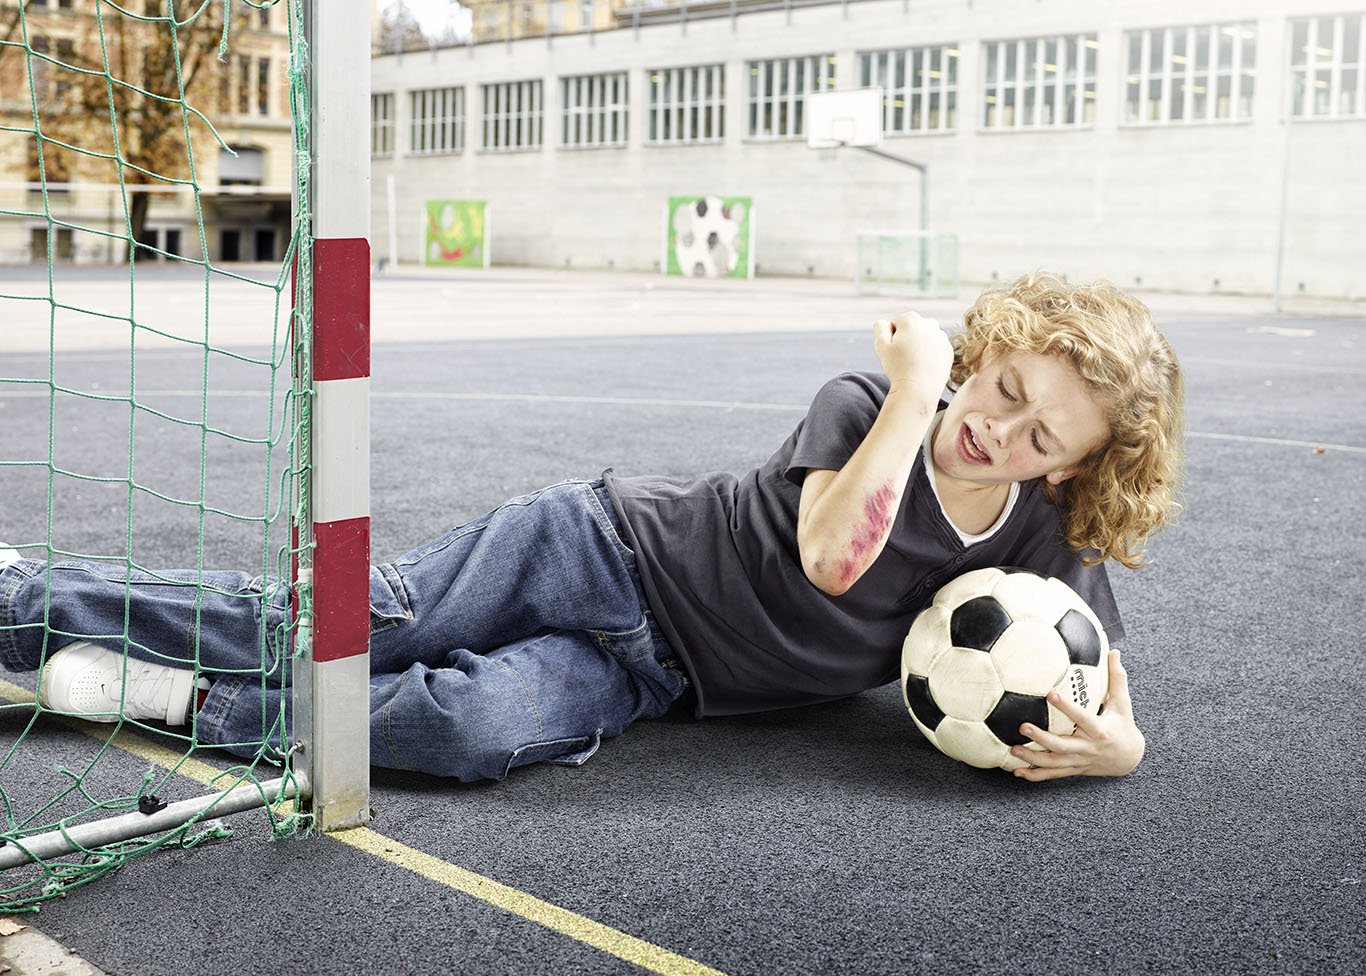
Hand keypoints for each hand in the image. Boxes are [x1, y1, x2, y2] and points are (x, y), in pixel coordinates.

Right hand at [873, 312, 952, 403]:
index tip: (894, 351)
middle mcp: (929, 324)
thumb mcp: (881, 346)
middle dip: (907, 337)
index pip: (897, 322)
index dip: (892, 337)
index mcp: (910, 320)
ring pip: (925, 336)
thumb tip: (885, 322)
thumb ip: (880, 328)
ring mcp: (941, 336)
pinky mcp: (948, 349)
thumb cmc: (898, 368)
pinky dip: (930, 353)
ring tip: (914, 362)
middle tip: (903, 357)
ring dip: (919, 344)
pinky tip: (924, 366)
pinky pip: (936, 347)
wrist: (919, 389)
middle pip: (913, 326)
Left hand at [1010, 650, 1145, 780]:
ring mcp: (1079, 761)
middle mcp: (1088, 748)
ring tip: (1013, 749)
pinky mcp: (1073, 769)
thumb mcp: (1123, 704)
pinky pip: (1052, 774)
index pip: (1082, 718)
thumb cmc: (1124, 726)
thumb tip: (1114, 651)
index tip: (1050, 694)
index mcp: (1100, 730)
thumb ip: (1117, 678)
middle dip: (1042, 738)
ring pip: (1054, 763)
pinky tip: (1017, 772)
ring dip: (1032, 758)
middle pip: (1062, 746)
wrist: (1129, 759)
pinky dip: (1035, 775)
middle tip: (1022, 726)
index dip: (1067, 708)